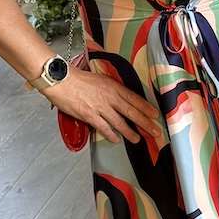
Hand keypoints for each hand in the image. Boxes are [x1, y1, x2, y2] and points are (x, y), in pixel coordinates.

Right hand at [42, 67, 162, 143]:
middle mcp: (110, 97)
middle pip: (132, 112)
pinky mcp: (89, 116)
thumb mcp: (101, 79)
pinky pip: (104, 128)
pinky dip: (111, 135)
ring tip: (137, 139)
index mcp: (114, 86)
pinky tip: (117, 139)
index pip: (135, 98)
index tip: (155, 115)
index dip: (146, 108)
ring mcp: (100, 107)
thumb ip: (112, 89)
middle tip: (155, 131)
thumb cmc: (79, 79)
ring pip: (120, 122)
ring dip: (130, 132)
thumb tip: (121, 97)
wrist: (62, 80)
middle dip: (145, 123)